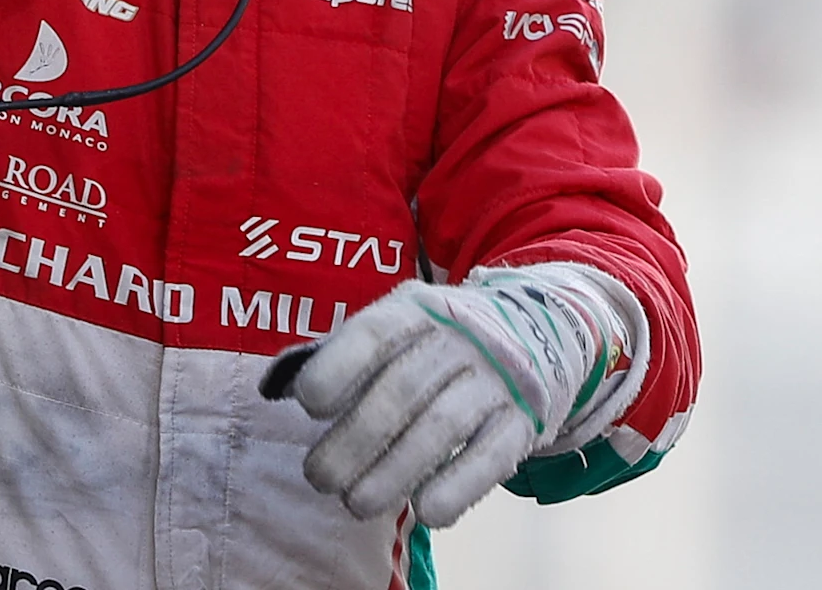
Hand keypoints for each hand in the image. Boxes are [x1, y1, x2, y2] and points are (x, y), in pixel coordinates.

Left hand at [266, 263, 640, 528]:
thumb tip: (279, 388)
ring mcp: (496, 379)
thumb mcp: (401, 323)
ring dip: (393, 472)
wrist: (541, 328)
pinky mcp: (524, 419)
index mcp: (418, 309)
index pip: (375, 333)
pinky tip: (425, 512)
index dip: (338, 368)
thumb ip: (346, 353)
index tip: (308, 405)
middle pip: (402, 390)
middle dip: (354, 440)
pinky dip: (458, 487)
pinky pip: (491, 456)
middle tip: (319, 478)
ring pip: (442, 427)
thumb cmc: (441, 340)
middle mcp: (460, 339)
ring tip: (354, 503)